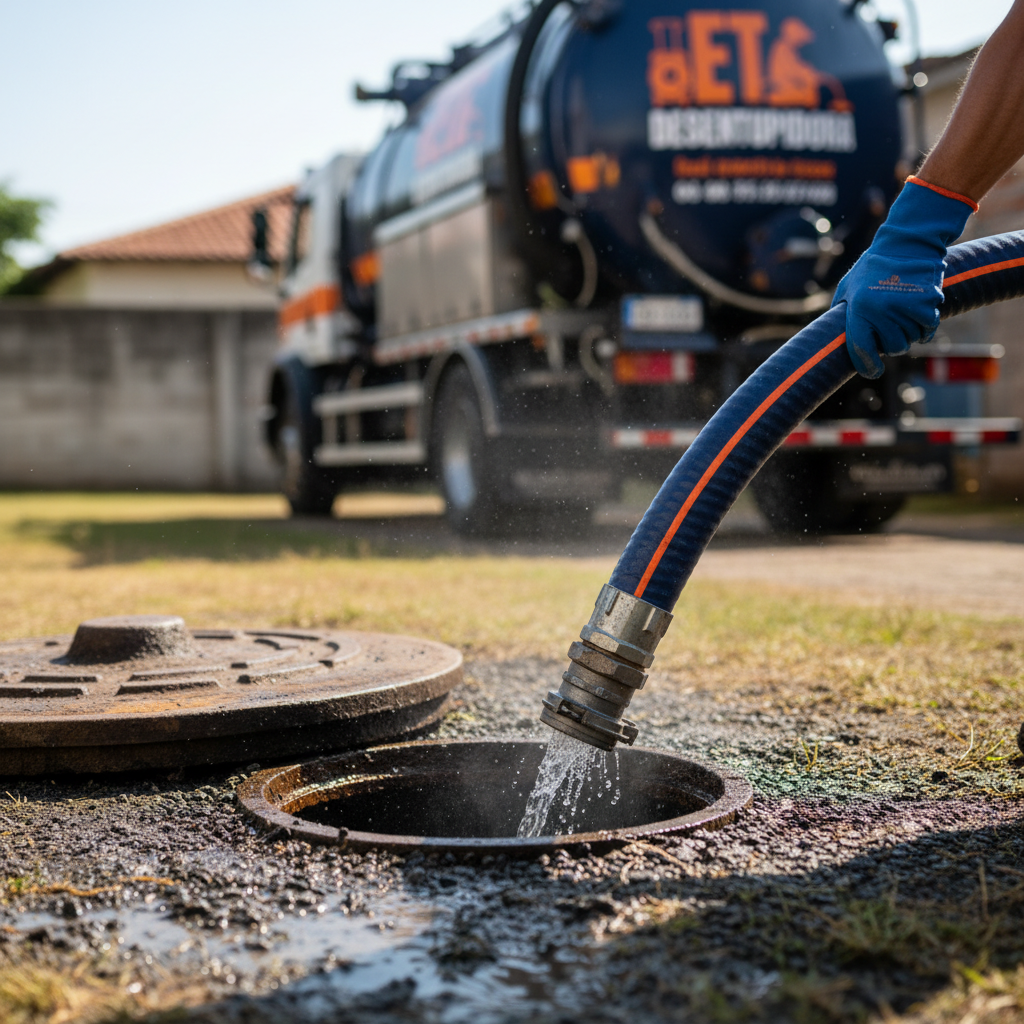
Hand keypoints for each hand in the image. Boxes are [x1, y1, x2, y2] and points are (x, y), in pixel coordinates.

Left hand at [832, 176, 976, 377]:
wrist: (907, 243)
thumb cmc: (873, 267)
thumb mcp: (848, 287)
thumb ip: (841, 313)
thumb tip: (829, 339)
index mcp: (859, 308)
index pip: (861, 348)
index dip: (867, 365)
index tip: (873, 371)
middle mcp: (883, 310)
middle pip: (893, 347)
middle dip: (891, 343)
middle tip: (890, 328)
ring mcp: (907, 307)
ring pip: (911, 339)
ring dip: (909, 333)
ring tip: (902, 314)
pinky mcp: (929, 302)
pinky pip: (928, 329)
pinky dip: (925, 326)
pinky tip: (918, 313)